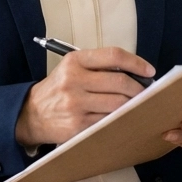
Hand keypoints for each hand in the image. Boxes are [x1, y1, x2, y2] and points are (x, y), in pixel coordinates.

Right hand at [15, 47, 154, 146]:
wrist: (32, 114)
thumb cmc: (58, 88)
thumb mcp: (71, 68)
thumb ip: (98, 67)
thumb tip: (135, 72)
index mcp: (74, 61)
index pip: (113, 55)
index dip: (136, 62)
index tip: (149, 70)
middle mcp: (74, 80)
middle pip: (119, 82)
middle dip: (139, 88)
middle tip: (146, 92)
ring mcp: (75, 104)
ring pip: (117, 104)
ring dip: (132, 105)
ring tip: (137, 105)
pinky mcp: (78, 126)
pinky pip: (108, 121)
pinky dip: (120, 120)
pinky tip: (123, 118)